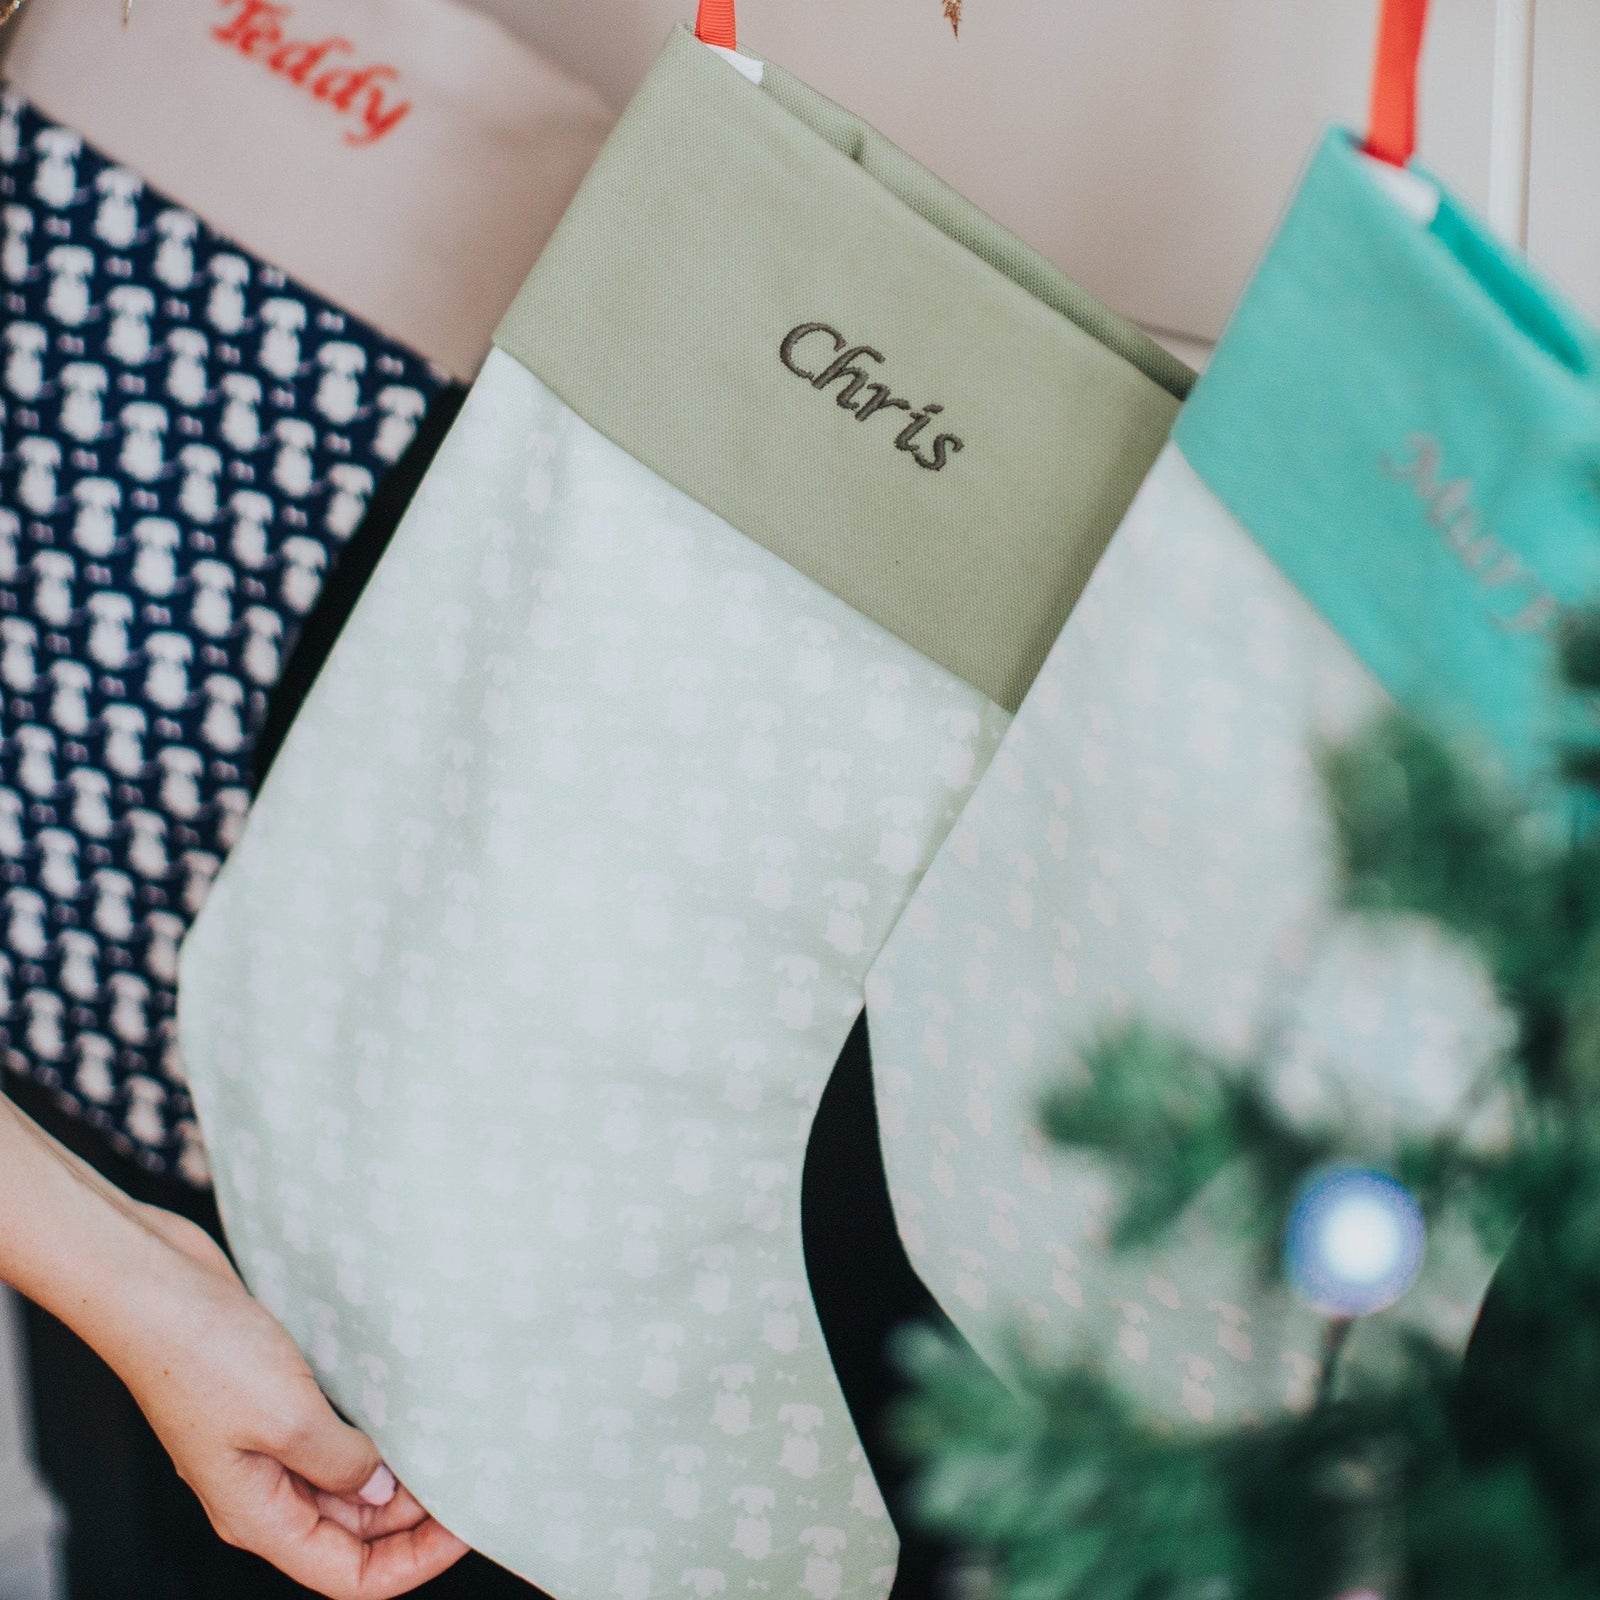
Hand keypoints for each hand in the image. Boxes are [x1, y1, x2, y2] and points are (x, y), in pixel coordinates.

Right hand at [105, 1204, 468, 1597]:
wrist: (149, 1284)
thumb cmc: (201, 1353)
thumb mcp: (287, 1417)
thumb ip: (342, 1462)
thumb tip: (382, 1490)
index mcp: (258, 1515)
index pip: (348, 1575)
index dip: (411, 1563)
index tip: (467, 1526)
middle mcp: (261, 1491)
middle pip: (353, 1533)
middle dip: (416, 1516)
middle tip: (476, 1473)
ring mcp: (263, 1444)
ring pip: (346, 1483)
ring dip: (398, 1470)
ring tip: (453, 1440)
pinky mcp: (269, 1400)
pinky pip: (332, 1434)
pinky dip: (373, 1430)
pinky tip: (409, 1406)